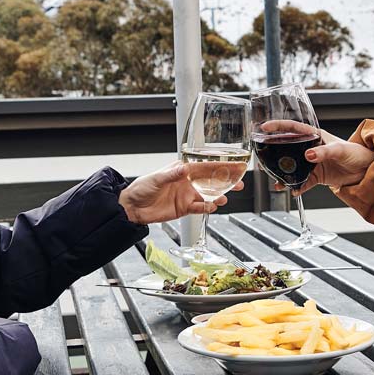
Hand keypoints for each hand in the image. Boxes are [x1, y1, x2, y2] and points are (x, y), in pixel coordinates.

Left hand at [118, 162, 238, 224]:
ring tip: (225, 198)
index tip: (234, 165)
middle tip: (240, 183)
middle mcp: (188, 182)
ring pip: (208, 195)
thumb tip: (184, 169)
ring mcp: (187, 195)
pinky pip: (200, 208)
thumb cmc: (141, 188)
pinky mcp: (185, 208)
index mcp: (182, 170)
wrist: (133, 208)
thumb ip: (171, 175)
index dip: (221, 166)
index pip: (205, 166)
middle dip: (227, 181)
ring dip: (218, 196)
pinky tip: (212, 207)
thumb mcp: (156, 179)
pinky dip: (207, 208)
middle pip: (212, 181)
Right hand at [258, 119, 373, 194]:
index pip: (293, 128)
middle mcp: (311, 148)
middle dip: (275, 154)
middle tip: (264, 161)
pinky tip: (293, 191)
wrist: (366, 171)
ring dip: (284, 174)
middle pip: (288, 149)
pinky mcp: (316, 176)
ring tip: (276, 181)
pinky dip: (297, 187)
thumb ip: (324, 152)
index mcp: (315, 135)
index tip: (265, 127)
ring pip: (293, 167)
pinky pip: (303, 182)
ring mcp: (312, 162)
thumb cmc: (357, 153)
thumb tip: (308, 155)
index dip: (278, 127)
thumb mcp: (340, 150)